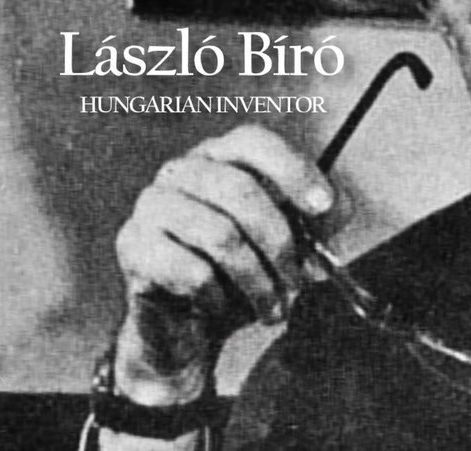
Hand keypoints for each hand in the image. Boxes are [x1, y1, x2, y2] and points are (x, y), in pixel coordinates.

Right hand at [112, 125, 333, 405]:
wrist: (189, 329)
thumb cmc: (242, 276)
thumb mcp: (291, 247)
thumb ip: (318, 222)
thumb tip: (338, 206)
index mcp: (221, 157)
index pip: (253, 141)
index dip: (293, 169)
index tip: (324, 207)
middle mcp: (182, 170)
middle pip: (241, 191)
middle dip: (281, 244)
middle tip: (299, 282)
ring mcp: (152, 204)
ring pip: (220, 235)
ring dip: (257, 280)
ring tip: (271, 308)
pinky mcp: (133, 246)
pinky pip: (190, 270)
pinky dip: (217, 297)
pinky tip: (218, 306)